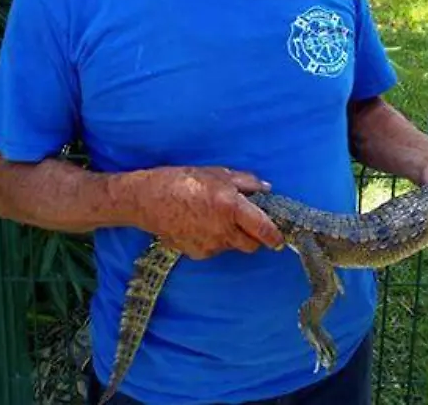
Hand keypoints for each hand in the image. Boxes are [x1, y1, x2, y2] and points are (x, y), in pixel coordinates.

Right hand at [126, 166, 284, 259]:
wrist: (148, 199)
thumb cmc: (184, 181)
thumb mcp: (219, 174)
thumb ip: (247, 182)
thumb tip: (266, 188)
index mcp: (232, 208)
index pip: (262, 229)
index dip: (275, 236)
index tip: (280, 239)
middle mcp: (223, 231)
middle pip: (251, 245)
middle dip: (254, 237)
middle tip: (248, 223)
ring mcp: (209, 245)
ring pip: (232, 247)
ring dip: (232, 237)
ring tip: (216, 218)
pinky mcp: (196, 253)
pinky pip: (214, 249)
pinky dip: (214, 240)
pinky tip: (201, 225)